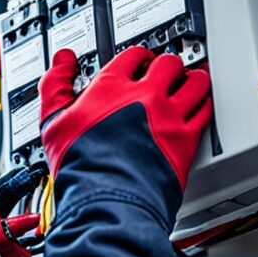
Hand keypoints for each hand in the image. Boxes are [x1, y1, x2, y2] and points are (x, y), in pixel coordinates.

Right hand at [39, 47, 211, 189]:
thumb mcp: (53, 122)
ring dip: (193, 79)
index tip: (139, 61)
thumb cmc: (80, 167)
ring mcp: (168, 116)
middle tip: (166, 71)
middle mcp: (143, 96)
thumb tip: (62, 61)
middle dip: (166, 65)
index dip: (138, 56)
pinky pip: (205, 110)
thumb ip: (55, 86)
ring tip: (190, 82)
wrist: (106, 201)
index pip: (132, 55)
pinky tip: (200, 106)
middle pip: (167, 63)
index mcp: (111, 88)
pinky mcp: (185, 139)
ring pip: (194, 82)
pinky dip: (204, 103)